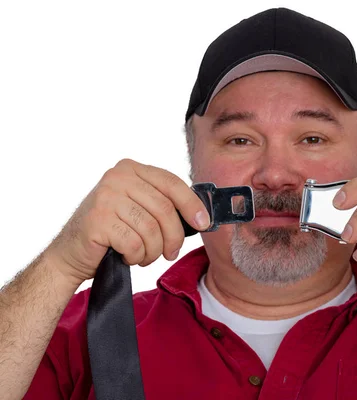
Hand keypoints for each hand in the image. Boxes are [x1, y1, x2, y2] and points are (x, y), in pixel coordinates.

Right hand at [45, 159, 208, 283]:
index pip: (172, 183)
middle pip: (165, 209)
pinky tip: (127, 256)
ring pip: (151, 229)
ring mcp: (105, 196)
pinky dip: (136, 256)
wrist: (71, 253)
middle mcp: (117, 177)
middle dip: (173, 237)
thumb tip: (201, 215)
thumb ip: (163, 203)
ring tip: (143, 255)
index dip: (192, 205)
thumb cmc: (111, 232)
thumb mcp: (139, 208)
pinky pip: (135, 243)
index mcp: (131, 169)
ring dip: (153, 250)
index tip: (203, 222)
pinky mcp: (98, 219)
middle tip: (171, 252)